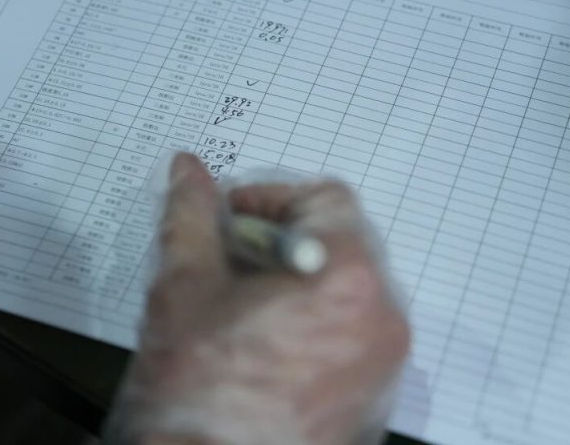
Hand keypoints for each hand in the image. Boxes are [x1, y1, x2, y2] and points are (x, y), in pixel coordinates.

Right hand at [105, 154, 409, 444]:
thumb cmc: (196, 398)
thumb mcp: (183, 290)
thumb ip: (191, 218)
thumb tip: (188, 171)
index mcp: (346, 279)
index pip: (326, 198)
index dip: (269, 197)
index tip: (229, 218)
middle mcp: (383, 318)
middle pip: (344, 242)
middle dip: (284, 239)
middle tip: (231, 261)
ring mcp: (386, 363)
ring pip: (350, 289)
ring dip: (300, 280)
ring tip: (244, 307)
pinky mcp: (378, 398)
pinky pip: (356, 334)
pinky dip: (319, 323)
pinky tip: (266, 346)